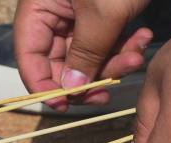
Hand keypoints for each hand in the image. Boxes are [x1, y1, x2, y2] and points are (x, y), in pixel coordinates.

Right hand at [13, 0, 152, 110]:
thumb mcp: (102, 14)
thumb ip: (85, 55)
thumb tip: (72, 89)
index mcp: (38, 8)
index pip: (29, 56)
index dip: (42, 85)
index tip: (64, 105)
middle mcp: (53, 12)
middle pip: (59, 61)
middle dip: (87, 76)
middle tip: (108, 90)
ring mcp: (76, 13)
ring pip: (86, 55)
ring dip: (111, 63)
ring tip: (136, 55)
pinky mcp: (99, 12)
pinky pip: (104, 41)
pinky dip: (122, 47)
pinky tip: (141, 39)